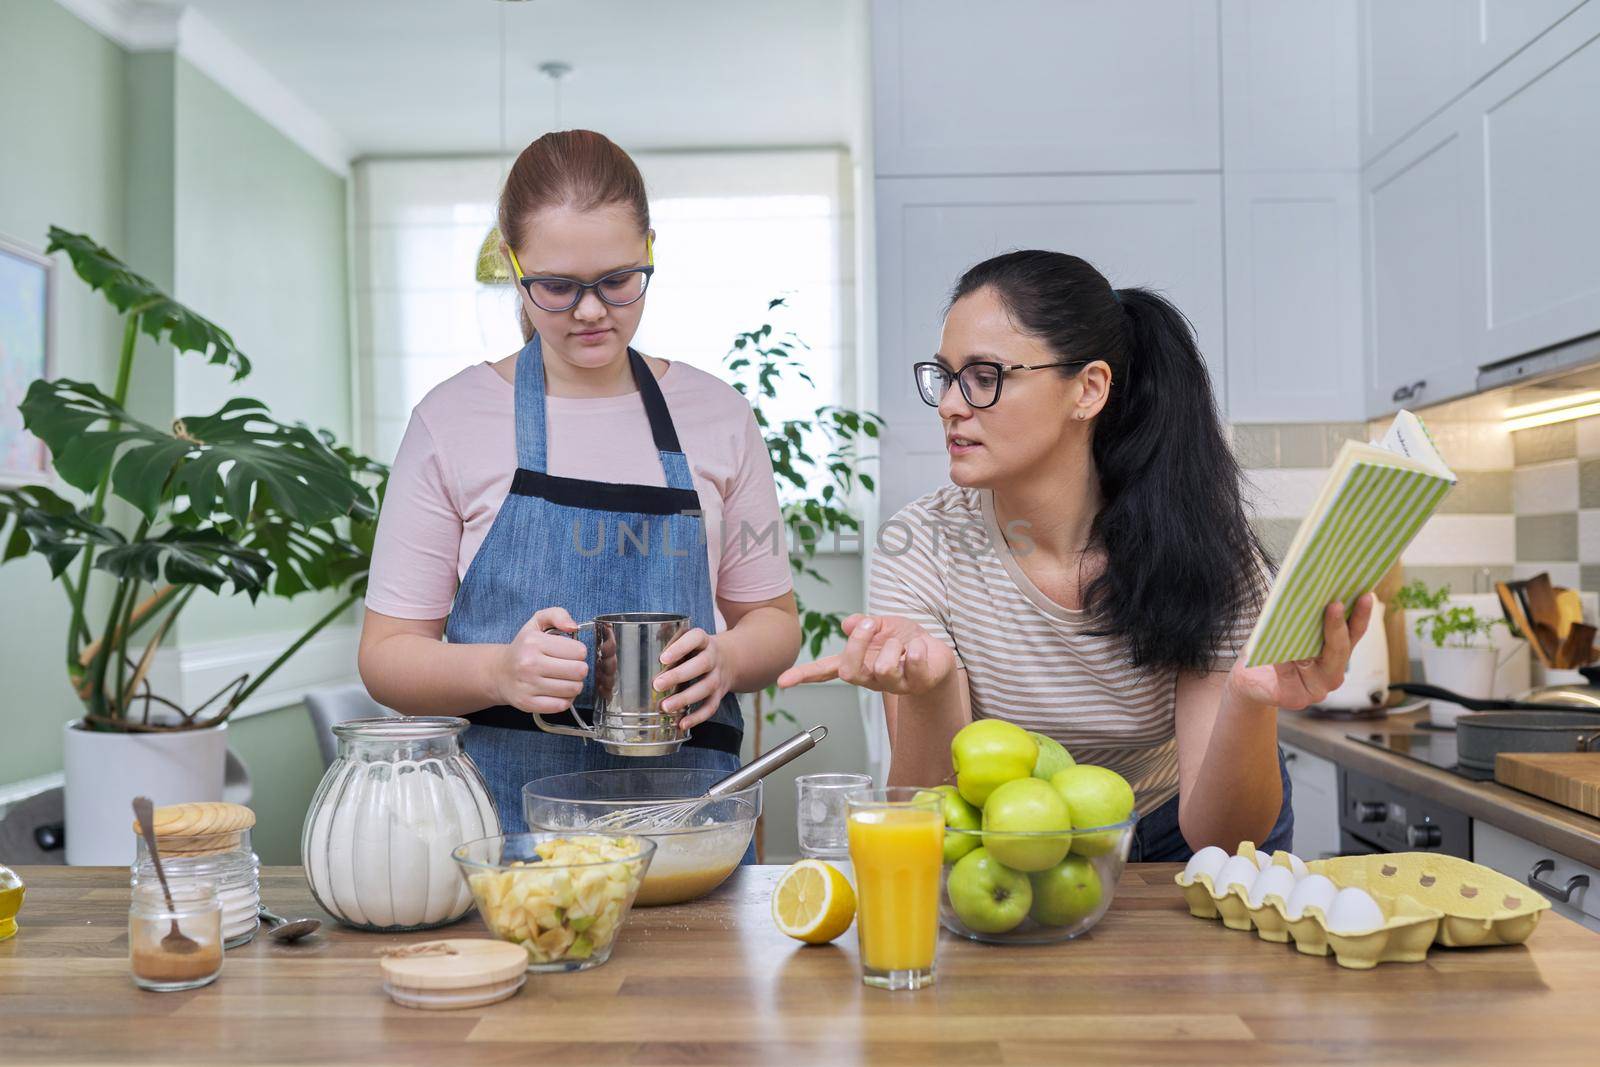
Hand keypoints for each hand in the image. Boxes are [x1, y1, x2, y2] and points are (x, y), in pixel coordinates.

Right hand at [494, 607, 588, 714]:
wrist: (499, 672)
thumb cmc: (524, 647)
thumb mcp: (537, 622)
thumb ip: (558, 614)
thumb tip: (573, 627)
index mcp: (534, 642)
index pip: (579, 651)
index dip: (579, 652)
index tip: (570, 653)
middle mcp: (529, 664)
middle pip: (579, 671)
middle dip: (580, 669)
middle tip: (571, 667)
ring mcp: (527, 686)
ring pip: (573, 689)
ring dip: (574, 685)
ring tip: (565, 679)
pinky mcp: (527, 703)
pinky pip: (561, 705)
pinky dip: (565, 699)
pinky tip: (559, 692)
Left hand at [654, 628, 733, 731]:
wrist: (730, 659)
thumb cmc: (697, 650)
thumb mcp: (687, 640)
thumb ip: (667, 642)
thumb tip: (637, 654)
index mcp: (703, 640)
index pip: (696, 638)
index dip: (680, 647)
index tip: (663, 658)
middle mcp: (713, 657)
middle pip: (702, 664)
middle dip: (679, 675)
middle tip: (657, 685)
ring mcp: (718, 676)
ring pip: (706, 687)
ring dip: (685, 698)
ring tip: (665, 707)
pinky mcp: (719, 694)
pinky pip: (711, 707)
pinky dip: (697, 717)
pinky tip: (681, 724)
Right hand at [776, 614, 956, 695]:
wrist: (937, 655)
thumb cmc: (906, 640)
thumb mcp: (883, 625)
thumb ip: (865, 624)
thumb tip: (848, 624)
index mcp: (857, 663)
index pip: (825, 671)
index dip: (803, 675)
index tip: (782, 681)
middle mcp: (870, 678)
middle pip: (850, 671)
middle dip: (858, 644)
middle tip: (870, 625)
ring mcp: (893, 685)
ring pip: (884, 668)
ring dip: (895, 646)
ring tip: (905, 644)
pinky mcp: (916, 684)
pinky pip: (914, 664)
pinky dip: (919, 648)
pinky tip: (921, 648)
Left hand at [1228, 594, 1375, 709]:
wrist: (1248, 680)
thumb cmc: (1270, 649)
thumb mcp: (1287, 629)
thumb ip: (1302, 615)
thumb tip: (1306, 588)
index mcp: (1335, 655)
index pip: (1354, 633)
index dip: (1360, 615)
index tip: (1365, 594)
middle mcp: (1331, 673)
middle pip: (1341, 649)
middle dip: (1339, 625)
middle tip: (1336, 604)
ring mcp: (1316, 689)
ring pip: (1321, 664)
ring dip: (1315, 642)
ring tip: (1310, 622)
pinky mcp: (1295, 698)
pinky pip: (1289, 671)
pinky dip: (1285, 655)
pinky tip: (1278, 641)